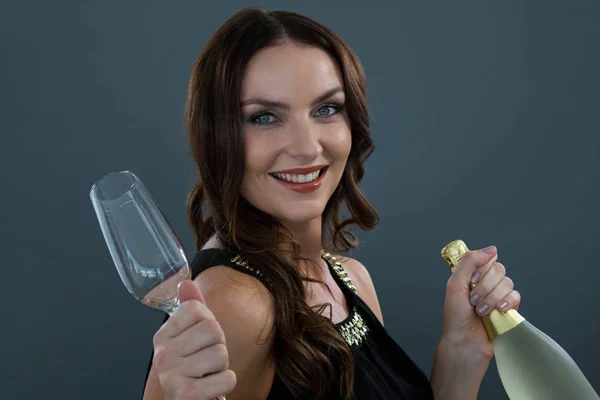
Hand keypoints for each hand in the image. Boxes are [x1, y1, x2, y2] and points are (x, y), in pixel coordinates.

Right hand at [152, 280, 235, 399]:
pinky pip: (227, 378)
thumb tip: (185, 283)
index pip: (195, 308)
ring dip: (222, 367)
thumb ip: (191, 311)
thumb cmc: (195, 371)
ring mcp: (171, 376)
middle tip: (208, 361)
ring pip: (221, 353)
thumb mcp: (192, 338)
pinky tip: (211, 388)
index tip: (201, 340)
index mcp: (162, 336)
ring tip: (208, 375)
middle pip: (212, 329)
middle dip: (219, 345)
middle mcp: (162, 354)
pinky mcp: (185, 395)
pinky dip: (226, 384)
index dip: (208, 321)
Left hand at [431, 246, 521, 398]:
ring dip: (493, 297)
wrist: (465, 343)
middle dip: (485, 287)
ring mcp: (497, 295)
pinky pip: (516, 296)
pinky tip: (499, 311)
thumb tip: (491, 249)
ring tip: (482, 311)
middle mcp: (485, 283)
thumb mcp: (455, 284)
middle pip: (499, 270)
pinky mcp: (508, 308)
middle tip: (473, 300)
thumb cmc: (456, 317)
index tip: (472, 281)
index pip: (486, 259)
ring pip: (508, 283)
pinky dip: (507, 303)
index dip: (481, 269)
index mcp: (471, 275)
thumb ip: (469, 262)